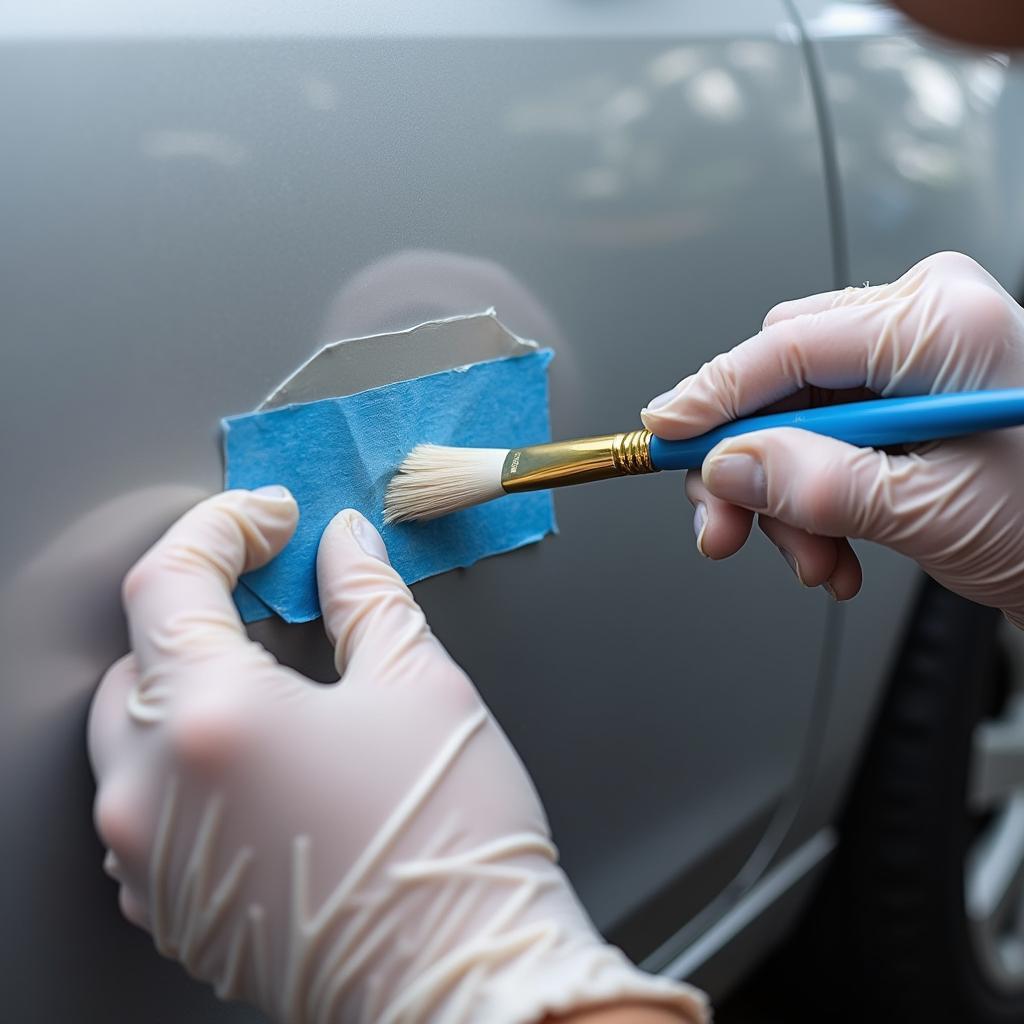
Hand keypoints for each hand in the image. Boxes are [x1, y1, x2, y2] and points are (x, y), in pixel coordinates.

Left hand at [88, 488, 705, 1023]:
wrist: (465, 983)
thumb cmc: (448, 843)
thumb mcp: (418, 685)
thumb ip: (363, 596)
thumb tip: (341, 545)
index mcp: (211, 722)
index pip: (170, 583)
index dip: (221, 528)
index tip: (269, 518)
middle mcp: (153, 794)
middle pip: (137, 657)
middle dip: (202, 609)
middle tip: (275, 593)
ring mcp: (150, 860)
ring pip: (133, 734)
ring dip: (193, 685)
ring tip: (277, 677)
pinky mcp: (169, 904)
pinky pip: (147, 804)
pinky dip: (190, 759)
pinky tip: (266, 756)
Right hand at [641, 252, 1023, 626]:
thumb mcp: (928, 511)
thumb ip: (817, 485)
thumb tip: (728, 464)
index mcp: (941, 323)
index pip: (789, 345)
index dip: (712, 396)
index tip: (663, 436)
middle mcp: (922, 323)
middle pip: (778, 381)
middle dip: (750, 466)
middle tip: (726, 528)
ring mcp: (910, 359)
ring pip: (789, 417)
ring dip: (782, 498)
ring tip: (814, 561)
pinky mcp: (899, 397)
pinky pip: (818, 437)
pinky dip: (811, 500)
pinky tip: (834, 550)